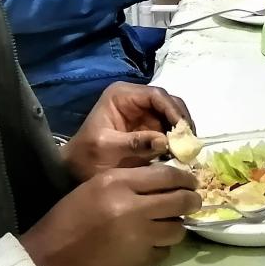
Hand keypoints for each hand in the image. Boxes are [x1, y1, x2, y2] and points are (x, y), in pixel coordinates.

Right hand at [19, 165, 201, 265]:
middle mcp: (133, 210)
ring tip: (165, 225)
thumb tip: (168, 181)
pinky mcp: (139, 264)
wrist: (49, 260)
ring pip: (177, 230)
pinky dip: (160, 248)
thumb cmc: (69, 219)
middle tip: (193, 201)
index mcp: (119, 184)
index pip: (167, 176)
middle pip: (180, 202)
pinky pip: (164, 253)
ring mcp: (139, 240)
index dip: (185, 179)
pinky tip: (147, 245)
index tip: (191, 182)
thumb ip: (131, 181)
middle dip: (192, 200)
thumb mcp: (96, 186)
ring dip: (175, 226)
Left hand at [64, 83, 192, 181]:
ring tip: (187, 150)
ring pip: (173, 116)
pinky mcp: (149, 129)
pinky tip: (181, 154)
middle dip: (181, 121)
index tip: (183, 130)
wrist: (74, 170)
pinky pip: (169, 131)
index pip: (156, 95)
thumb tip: (164, 141)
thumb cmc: (86, 156)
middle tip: (190, 142)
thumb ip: (134, 143)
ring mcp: (143, 114)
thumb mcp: (106, 148)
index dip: (173, 111)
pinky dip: (177, 141)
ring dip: (181, 132)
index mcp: (122, 95)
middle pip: (169, 103)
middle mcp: (135, 99)